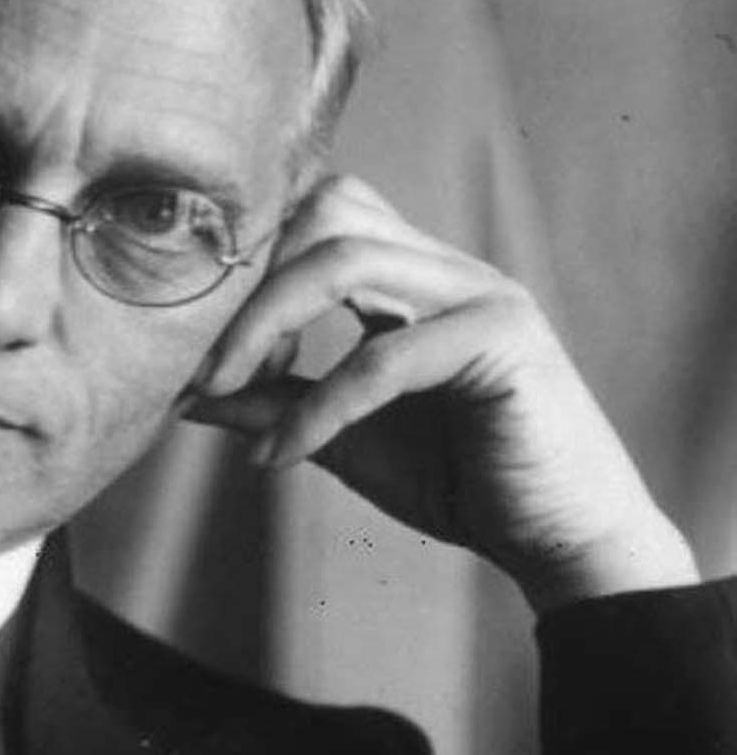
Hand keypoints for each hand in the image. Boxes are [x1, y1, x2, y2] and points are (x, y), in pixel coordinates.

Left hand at [184, 175, 697, 611]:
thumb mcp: (346, 439)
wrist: (565, 544)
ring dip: (264, 323)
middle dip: (248, 280)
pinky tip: (281, 457)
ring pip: (347, 257)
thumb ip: (276, 405)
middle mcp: (448, 267)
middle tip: (200, 364)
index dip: (250, 265)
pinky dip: (317, 408)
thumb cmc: (462, 484)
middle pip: (327, 210)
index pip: (319, 213)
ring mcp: (481, 294)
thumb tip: (188, 394)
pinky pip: (383, 358)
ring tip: (217, 390)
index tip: (201, 347)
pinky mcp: (505, 341)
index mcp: (416, 274)